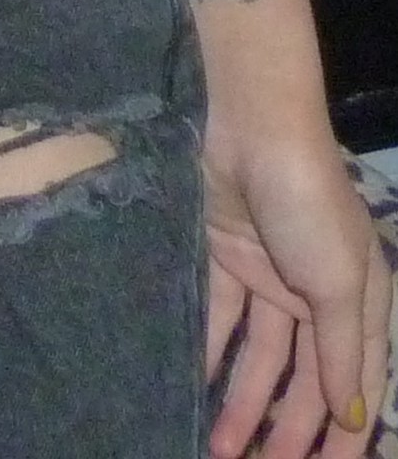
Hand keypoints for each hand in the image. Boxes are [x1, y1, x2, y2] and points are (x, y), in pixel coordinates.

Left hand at [205, 117, 390, 458]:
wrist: (255, 128)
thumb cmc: (310, 206)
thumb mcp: (339, 283)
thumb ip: (342, 353)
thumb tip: (352, 417)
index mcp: (359, 302)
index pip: (355, 385)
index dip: (342, 436)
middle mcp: (318, 294)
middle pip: (305, 378)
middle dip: (286, 430)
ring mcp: (271, 276)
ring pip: (261, 357)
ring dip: (243, 402)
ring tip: (220, 450)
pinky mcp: (227, 258)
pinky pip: (221, 319)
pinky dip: (210, 353)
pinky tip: (196, 389)